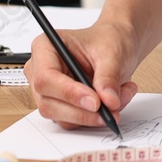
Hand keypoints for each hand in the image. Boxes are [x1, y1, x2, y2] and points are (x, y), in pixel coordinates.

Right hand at [25, 19, 140, 129]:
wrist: (118, 46)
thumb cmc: (108, 39)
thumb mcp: (112, 52)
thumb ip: (108, 77)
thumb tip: (108, 102)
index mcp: (45, 47)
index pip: (46, 77)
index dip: (69, 93)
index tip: (95, 102)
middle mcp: (41, 71)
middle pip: (49, 103)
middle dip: (83, 111)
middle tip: (112, 109)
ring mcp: (49, 92)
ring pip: (62, 117)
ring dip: (94, 115)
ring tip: (121, 97)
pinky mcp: (61, 106)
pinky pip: (75, 122)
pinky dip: (96, 118)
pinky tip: (114, 102)